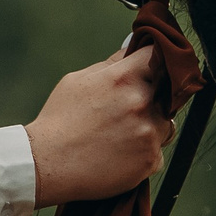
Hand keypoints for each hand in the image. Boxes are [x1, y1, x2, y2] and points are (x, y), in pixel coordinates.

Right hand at [26, 43, 175, 206]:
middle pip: (168, 90)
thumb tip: (133, 49)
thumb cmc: (60, 120)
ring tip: (118, 136)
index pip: (158, 54)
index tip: (152, 64)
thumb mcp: (79, 81)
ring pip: (165, 122)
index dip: (155, 58)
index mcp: (123, 77)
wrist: (48, 165)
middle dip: (154, 95)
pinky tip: (117, 155)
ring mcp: (149, 132)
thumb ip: (112, 65)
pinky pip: (157, 150)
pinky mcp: (151, 159)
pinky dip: (142, 152)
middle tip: (129, 107)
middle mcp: (141, 102)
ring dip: (150, 126)